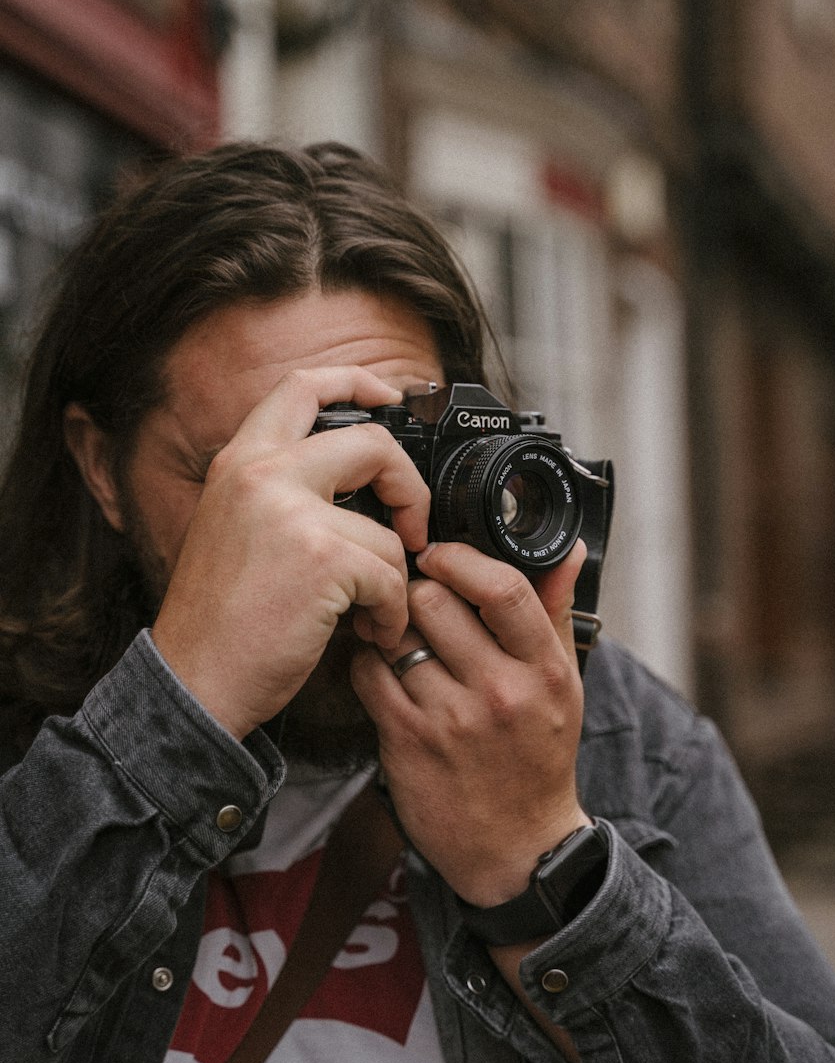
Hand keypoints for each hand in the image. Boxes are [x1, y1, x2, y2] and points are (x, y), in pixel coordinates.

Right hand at [152, 367, 430, 739]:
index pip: (303, 386)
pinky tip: (370, 632)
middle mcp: (261, 474)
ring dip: (394, 581)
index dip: (357, 381)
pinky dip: (392, 613)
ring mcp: (291, 512)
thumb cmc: (221, 622)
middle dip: (409, 488)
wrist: (195, 680)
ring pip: (388, 530)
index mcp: (240, 462)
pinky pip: (392, 576)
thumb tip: (362, 485)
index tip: (391, 398)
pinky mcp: (322, 558)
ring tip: (372, 612)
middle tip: (411, 531)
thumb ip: (286, 493)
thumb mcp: (239, 529)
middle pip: (372, 443)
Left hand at [350, 540, 589, 904]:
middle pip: (434, 601)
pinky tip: (385, 672)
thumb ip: (555, 614)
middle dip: (418, 593)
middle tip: (417, 603)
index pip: (502, 588)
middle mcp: (501, 693)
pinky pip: (368, 674)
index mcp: (544, 671)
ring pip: (395, 635)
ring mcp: (451, 719)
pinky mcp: (407, 743)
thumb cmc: (538, 759)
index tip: (441, 555)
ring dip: (390, 629)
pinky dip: (369, 663)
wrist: (517, 850)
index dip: (460, 558)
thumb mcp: (563, 686)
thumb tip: (567, 552)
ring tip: (402, 639)